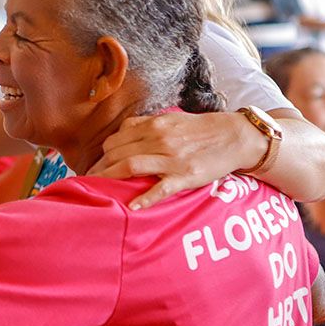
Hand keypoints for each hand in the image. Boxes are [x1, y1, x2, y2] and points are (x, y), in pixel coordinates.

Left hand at [87, 111, 260, 209]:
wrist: (235, 137)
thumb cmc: (200, 130)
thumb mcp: (171, 119)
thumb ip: (145, 124)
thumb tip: (122, 131)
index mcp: (154, 125)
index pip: (116, 140)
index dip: (102, 154)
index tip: (96, 165)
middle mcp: (159, 139)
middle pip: (118, 153)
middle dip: (100, 168)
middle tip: (89, 181)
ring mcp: (172, 158)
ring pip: (131, 166)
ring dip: (110, 178)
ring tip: (98, 190)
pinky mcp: (186, 176)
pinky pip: (161, 188)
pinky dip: (145, 198)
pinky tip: (133, 206)